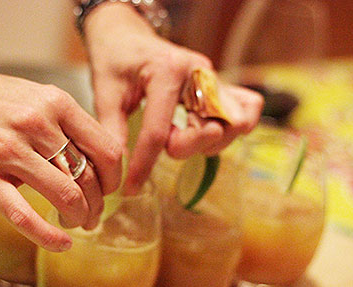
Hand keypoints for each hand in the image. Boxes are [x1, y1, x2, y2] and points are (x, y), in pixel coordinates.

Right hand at [0, 57, 122, 251]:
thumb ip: (66, 124)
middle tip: (94, 214)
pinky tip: (62, 244)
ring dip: (79, 218)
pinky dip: (49, 236)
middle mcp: (36, 124)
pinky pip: (24, 215)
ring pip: (66, 196)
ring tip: (77, 224)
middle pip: (89, 178)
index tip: (109, 189)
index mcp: (56, 103)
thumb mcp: (35, 95)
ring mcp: (8, 151)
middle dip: (98, 204)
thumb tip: (97, 159)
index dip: (115, 178)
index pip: (107, 150)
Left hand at [84, 2, 262, 192]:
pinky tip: (201, 133)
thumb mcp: (105, 92)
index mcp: (167, 71)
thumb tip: (117, 170)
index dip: (144, 165)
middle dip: (187, 147)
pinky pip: (247, 110)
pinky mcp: (219, 85)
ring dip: (208, 142)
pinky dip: (229, 129)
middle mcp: (199, 72)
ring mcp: (214, 78)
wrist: (126, 32)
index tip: (130, 188)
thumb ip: (112, 130)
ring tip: (179, 137)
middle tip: (164, 145)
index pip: (160, 132)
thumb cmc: (115, 58)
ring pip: (235, 123)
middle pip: (212, 127)